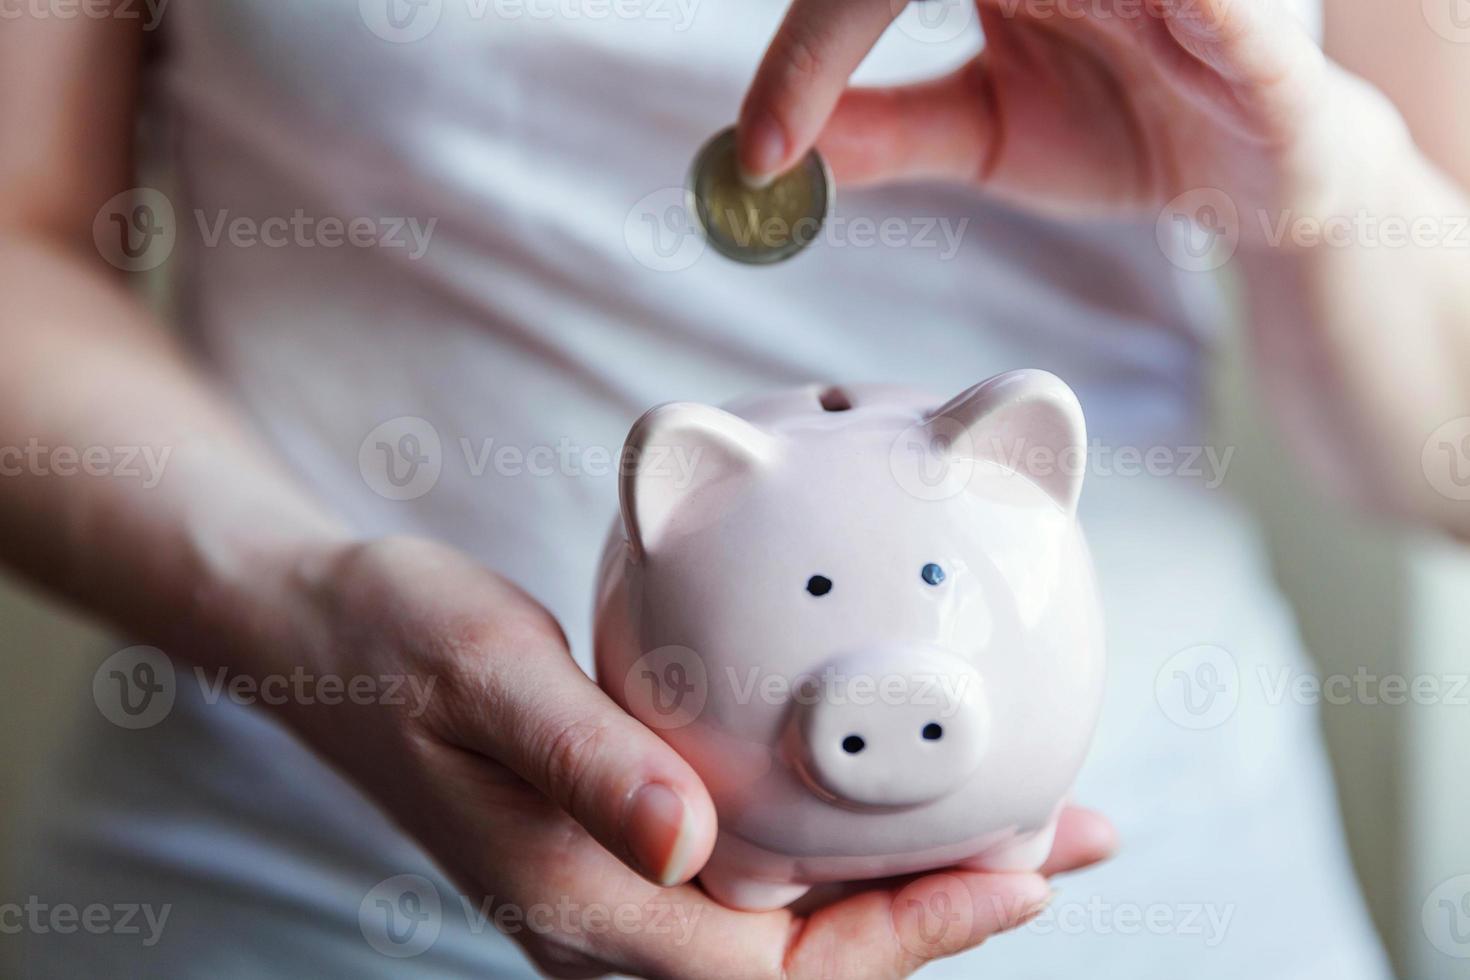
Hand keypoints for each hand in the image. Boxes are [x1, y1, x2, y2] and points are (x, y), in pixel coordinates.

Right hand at [258, 536, 1115, 977]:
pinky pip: (770, 868)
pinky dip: (852, 840)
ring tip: (1030, 822)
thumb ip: (585, 762)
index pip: (780, 974)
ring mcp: (627, 886)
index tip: (1021, 873)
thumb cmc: (397, 649)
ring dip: (916, 878)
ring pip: (804, 921)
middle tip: (1071, 840)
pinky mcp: (632, 839)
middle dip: (947, 911)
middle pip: (817, 962)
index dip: (910, 934)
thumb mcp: (485, 681)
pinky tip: (897, 789)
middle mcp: (616, 918)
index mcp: (587, 904)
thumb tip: (689, 843)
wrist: (329, 636)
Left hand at [737, 0, 1407, 231]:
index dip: (813, 53)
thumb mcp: (987, 139)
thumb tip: (779, 150)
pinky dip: (1183, 14)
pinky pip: (1215, 11)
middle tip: (822, 52)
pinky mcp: (1247, 31)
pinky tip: (1149, 22)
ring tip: (1000, 19)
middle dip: (862, 7)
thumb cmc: (1122, 134)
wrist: (1253, 183)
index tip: (765, 150)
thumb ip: (891, 131)